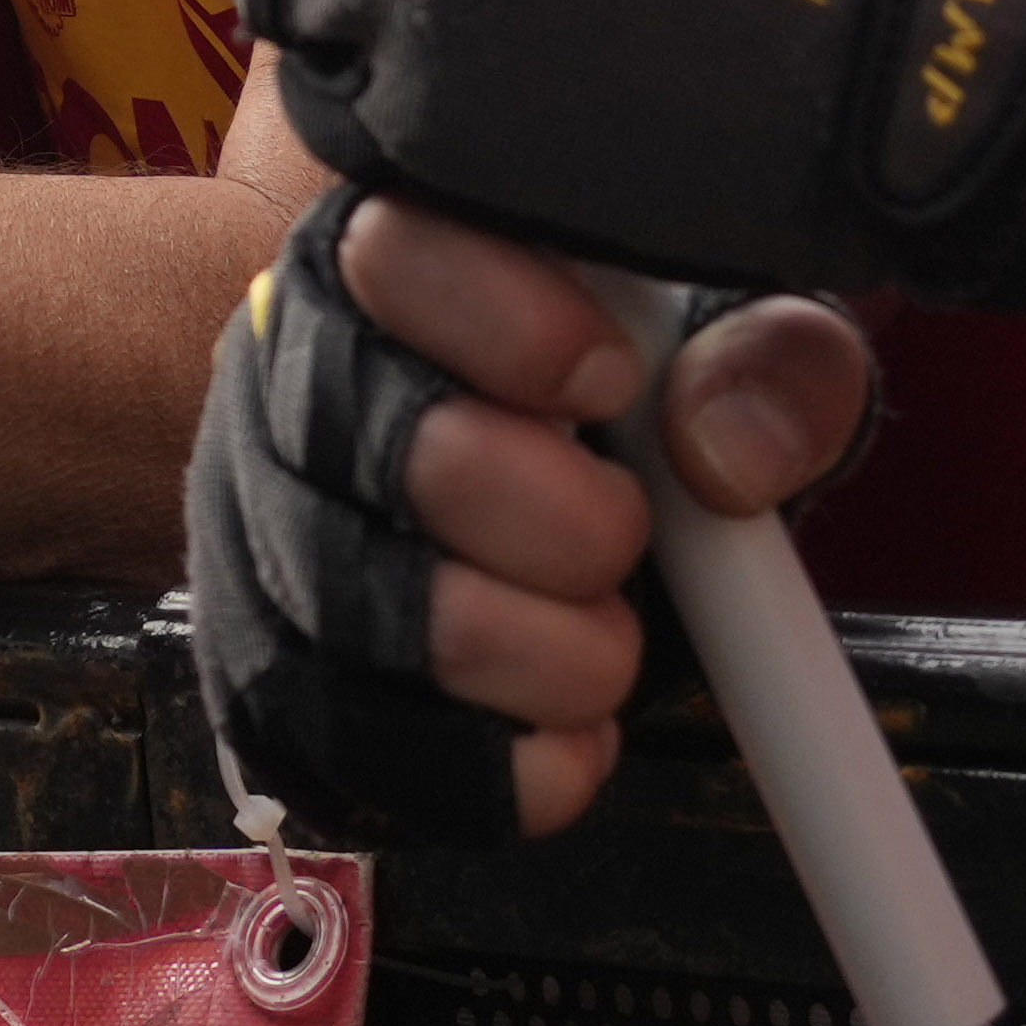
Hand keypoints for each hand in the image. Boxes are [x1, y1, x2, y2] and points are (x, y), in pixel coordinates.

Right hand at [191, 187, 878, 843]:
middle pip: (412, 462)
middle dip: (573, 529)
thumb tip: (731, 450)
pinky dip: (504, 770)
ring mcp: (258, 537)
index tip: (614, 381)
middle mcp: (290, 387)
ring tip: (606, 642)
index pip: (401, 255)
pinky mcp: (265, 681)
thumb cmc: (595, 393)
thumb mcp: (708, 338)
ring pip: (381, 628)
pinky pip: (368, 758)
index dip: (518, 330)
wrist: (463, 488)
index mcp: (387, 260)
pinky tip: (562, 728)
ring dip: (552, 662)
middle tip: (627, 534)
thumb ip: (767, 355)